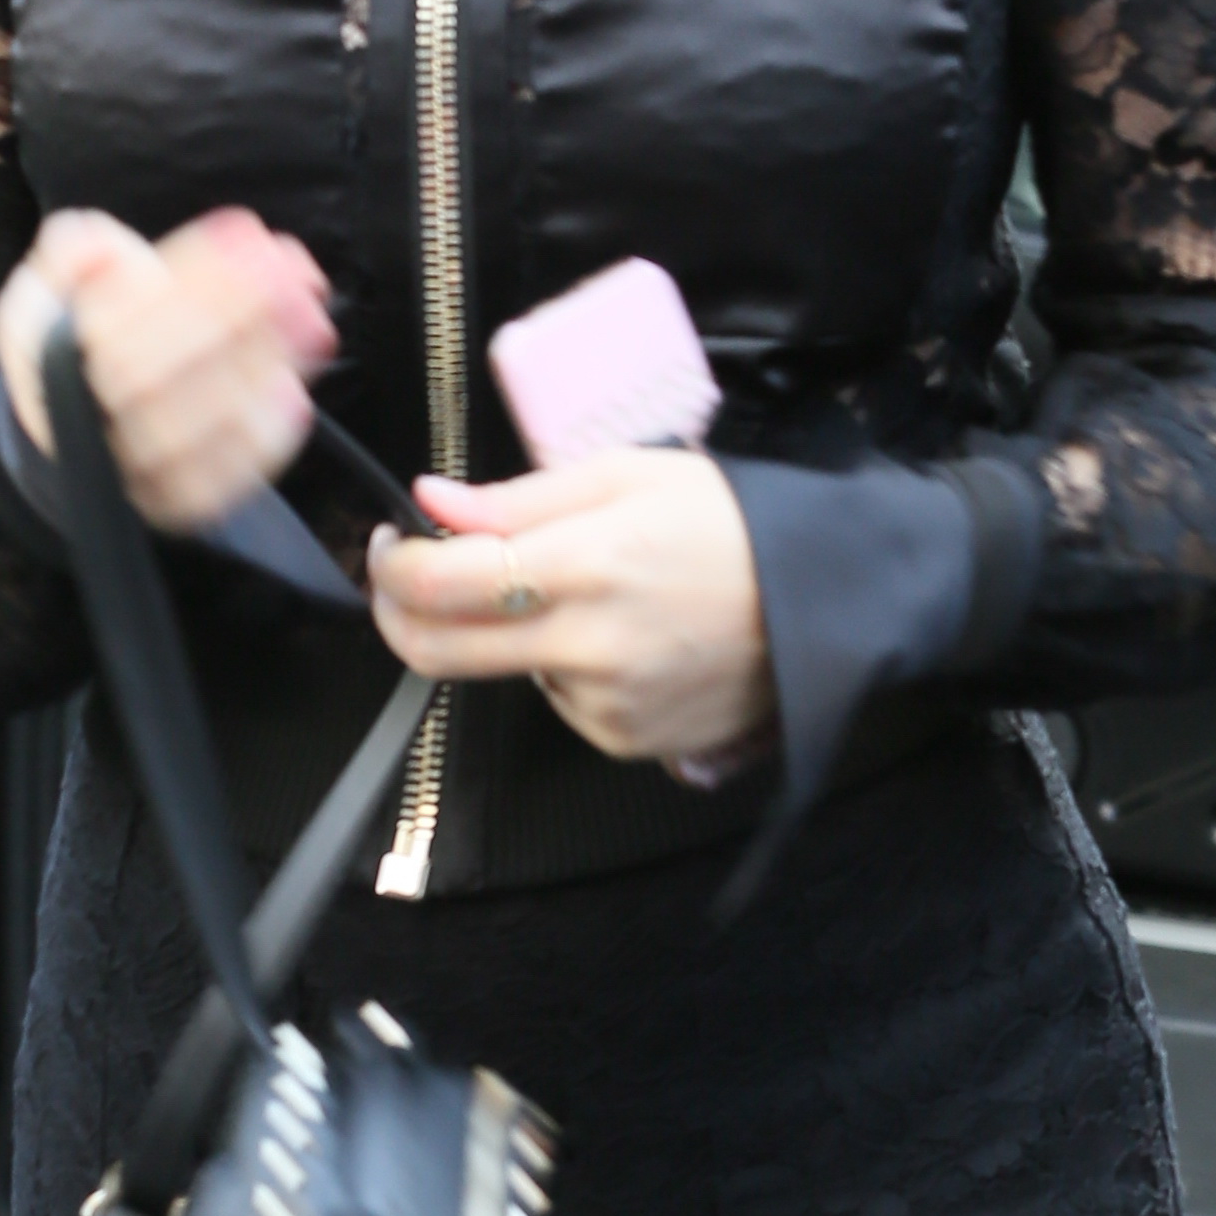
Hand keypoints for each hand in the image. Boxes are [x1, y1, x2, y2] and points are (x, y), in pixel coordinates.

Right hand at [0, 207, 331, 538]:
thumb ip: (76, 252)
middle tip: (294, 275)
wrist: (82, 416)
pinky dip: (256, 442)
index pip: (113, 328)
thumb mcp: (62, 278)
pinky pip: (213, 483)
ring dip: (253, 372)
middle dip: (228, 320)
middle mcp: (76, 426)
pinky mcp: (172, 503)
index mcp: (42, 360)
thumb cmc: (83, 331)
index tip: (243, 232)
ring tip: (311, 319)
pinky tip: (293, 390)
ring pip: (185, 436)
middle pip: (150, 382)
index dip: (183, 281)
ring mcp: (124, 474)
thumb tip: (97, 248)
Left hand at [367, 452, 775, 772]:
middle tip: (409, 578)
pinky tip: (621, 636)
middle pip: (440, 650)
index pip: (443, 583)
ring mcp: (607, 704)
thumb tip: (432, 502)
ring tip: (585, 592)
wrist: (825, 600)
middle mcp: (591, 645)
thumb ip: (518, 498)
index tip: (391, 544)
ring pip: (506, 673)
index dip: (394, 565)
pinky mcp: (626, 739)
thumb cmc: (731, 524)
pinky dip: (565, 668)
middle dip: (402, 613)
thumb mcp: (626, 476)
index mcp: (588, 564)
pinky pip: (559, 701)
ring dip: (509, 634)